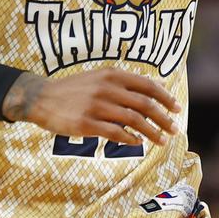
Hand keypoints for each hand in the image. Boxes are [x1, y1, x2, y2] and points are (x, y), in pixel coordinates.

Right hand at [2, 68, 180, 146]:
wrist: (41, 97)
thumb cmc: (74, 89)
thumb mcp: (99, 77)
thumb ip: (125, 81)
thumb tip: (158, 85)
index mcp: (112, 75)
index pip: (147, 85)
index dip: (165, 97)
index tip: (177, 108)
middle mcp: (107, 88)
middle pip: (144, 104)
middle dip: (164, 118)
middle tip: (175, 129)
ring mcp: (96, 106)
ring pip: (133, 121)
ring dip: (152, 132)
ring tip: (162, 141)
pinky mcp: (86, 123)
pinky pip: (115, 133)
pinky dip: (130, 139)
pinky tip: (137, 143)